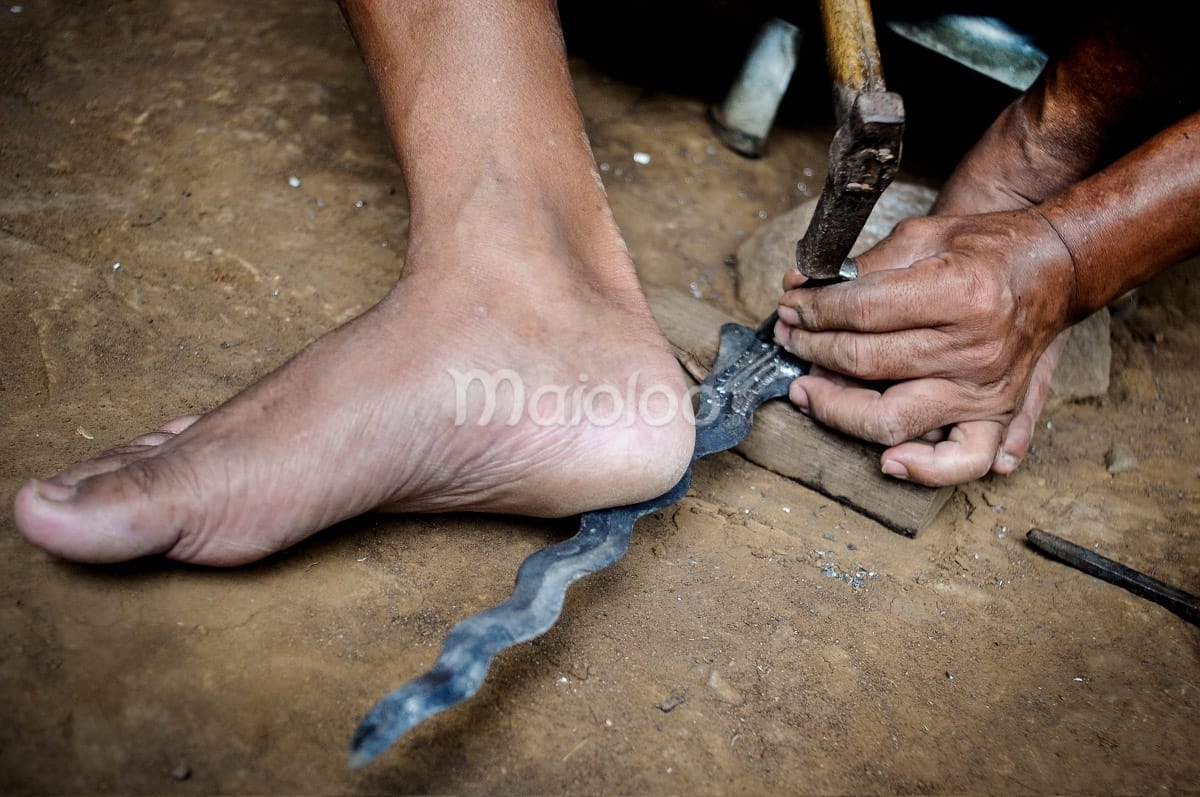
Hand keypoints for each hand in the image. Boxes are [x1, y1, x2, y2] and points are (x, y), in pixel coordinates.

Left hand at [774, 207, 1075, 485]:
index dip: (814, 311)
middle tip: (789, 338)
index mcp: (959, 292)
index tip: (791, 308)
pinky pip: (961, 459)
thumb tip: (800, 286)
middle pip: (866, 362)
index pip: (862, 312)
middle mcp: (974, 347)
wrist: (1055, 267)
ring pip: (892, 418)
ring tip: (807, 390)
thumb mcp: (926, 235)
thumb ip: (864, 265)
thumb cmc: (987, 249)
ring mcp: (985, 388)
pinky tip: (887, 460)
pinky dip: (923, 469)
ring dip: (836, 408)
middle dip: (812, 349)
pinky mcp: (996, 414)